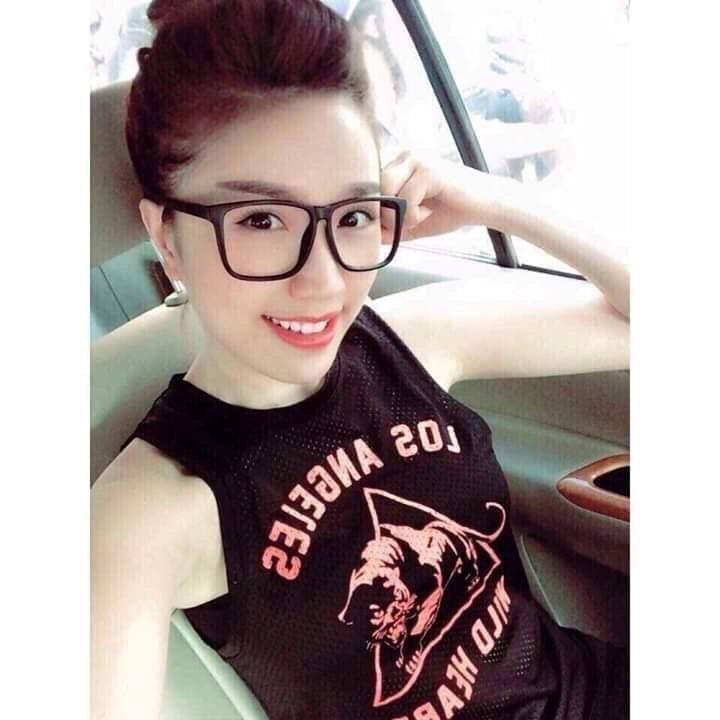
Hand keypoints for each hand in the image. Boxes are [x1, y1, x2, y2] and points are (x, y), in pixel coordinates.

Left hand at [380, 151, 517, 241]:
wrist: (484, 206)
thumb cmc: (450, 211)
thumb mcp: (412, 222)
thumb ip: (390, 226)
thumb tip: (369, 234)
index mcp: (399, 163)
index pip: (370, 186)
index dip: (377, 210)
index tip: (392, 225)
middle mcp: (405, 155)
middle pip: (374, 188)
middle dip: (385, 214)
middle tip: (405, 224)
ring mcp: (417, 159)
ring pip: (386, 191)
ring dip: (399, 214)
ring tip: (419, 217)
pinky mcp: (428, 170)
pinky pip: (405, 198)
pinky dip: (413, 215)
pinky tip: (428, 212)